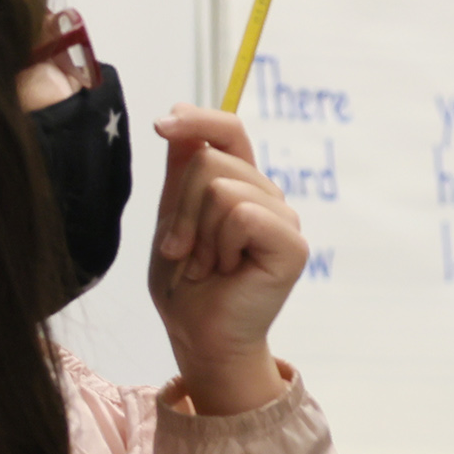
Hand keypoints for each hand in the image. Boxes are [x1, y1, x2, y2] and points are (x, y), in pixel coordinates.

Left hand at [145, 104, 300, 416]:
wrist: (197, 336)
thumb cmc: (185, 284)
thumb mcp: (171, 218)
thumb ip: (180, 170)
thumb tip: (178, 117)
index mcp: (240, 184)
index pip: (228, 128)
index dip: (197, 118)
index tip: (161, 124)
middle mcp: (266, 195)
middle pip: (209, 160)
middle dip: (180, 209)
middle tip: (185, 252)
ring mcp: (283, 218)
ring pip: (221, 188)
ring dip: (198, 234)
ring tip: (206, 265)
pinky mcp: (292, 244)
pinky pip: (242, 216)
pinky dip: (220, 246)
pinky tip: (226, 270)